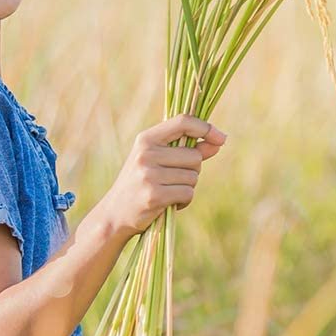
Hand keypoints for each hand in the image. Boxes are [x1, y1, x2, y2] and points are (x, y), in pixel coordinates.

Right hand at [100, 114, 227, 239]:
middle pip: (194, 155)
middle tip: (175, 179)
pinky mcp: (154, 195)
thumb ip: (187, 150)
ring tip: (169, 191)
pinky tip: (171, 203)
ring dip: (188, 187)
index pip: (182, 122)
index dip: (205, 128)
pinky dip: (185, 200)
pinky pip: (188, 193)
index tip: (221, 138)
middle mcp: (146, 154)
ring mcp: (149, 175)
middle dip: (193, 169)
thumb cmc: (141, 183)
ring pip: (193, 176)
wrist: (115, 213)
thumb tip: (218, 142)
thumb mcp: (158, 160)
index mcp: (146, 139)